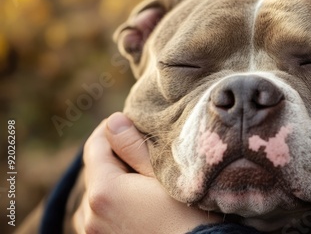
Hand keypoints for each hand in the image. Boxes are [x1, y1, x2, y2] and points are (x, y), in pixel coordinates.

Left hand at [72, 112, 221, 232]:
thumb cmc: (187, 216)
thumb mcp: (164, 175)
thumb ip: (134, 146)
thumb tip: (114, 120)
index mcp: (104, 191)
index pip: (94, 147)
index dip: (110, 129)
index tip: (128, 122)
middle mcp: (90, 215)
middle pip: (94, 171)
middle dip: (113, 156)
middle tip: (141, 149)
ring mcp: (93, 233)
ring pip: (94, 194)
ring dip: (110, 180)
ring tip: (138, 177)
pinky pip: (96, 215)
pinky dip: (109, 203)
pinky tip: (133, 200)